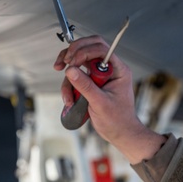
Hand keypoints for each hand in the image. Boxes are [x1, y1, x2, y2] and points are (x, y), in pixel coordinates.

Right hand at [54, 35, 165, 162]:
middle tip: (62, 64)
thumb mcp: (100, 103)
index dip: (84, 51)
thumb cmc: (118, 120)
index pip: (101, 49)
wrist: (120, 132)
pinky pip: (75, 76)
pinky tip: (70, 100)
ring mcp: (99, 75)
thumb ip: (85, 86)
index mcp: (119, 70)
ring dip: (68, 78)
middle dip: (72, 54)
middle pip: (88, 48)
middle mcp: (109, 69)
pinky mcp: (91, 82)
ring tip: (68, 98)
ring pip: (78, 62)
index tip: (71, 62)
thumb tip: (70, 70)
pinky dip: (68, 86)